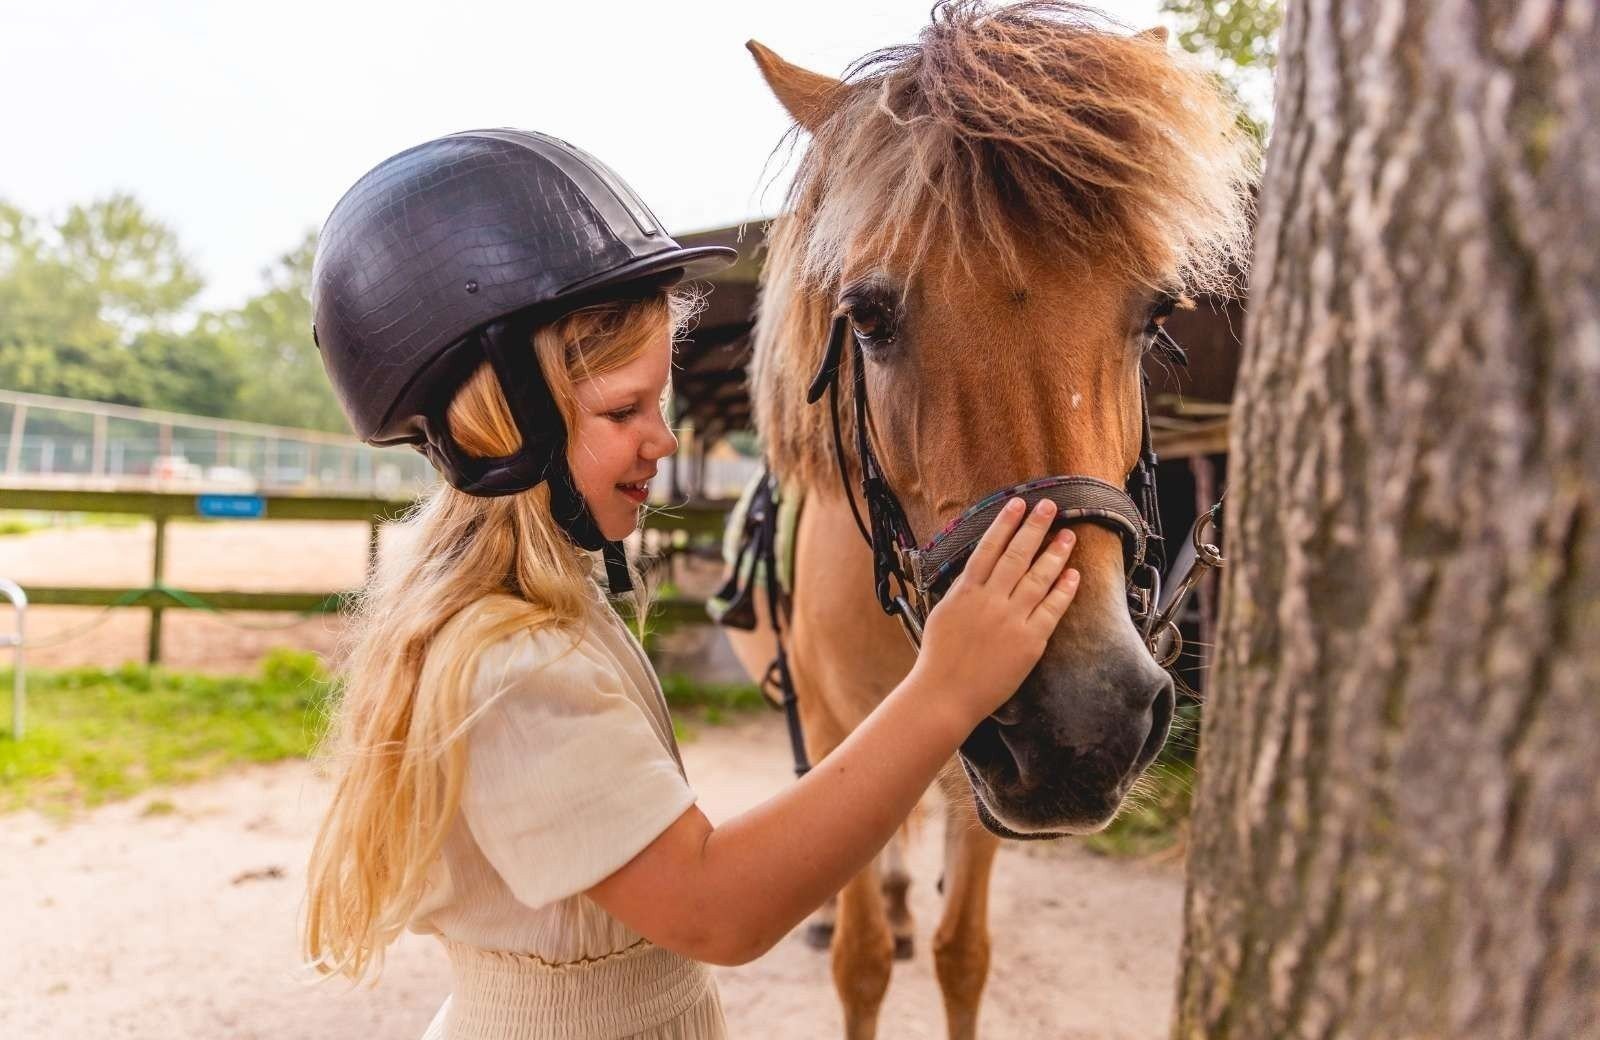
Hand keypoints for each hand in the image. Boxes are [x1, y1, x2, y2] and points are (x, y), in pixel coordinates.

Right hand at [911, 498, 1080, 726]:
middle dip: (1035, 527)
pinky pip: (1051, 609)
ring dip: (1055, 553)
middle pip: (1017, 555)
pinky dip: (1064, 590)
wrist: (946, 694)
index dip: (1005, 523)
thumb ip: (962, 590)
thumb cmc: (939, 657)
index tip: (1017, 503)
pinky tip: (1074, 574)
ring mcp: (1011, 619)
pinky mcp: (1029, 641)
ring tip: (1068, 535)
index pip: (988, 547)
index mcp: (966, 591)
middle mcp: (990, 600)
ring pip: (1038, 577)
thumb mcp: (943, 613)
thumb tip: (978, 569)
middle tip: (1050, 505)